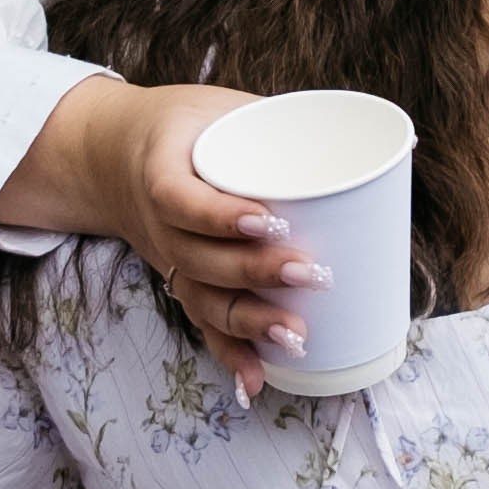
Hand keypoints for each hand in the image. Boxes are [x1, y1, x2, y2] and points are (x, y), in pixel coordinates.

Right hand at [0, 75, 324, 398]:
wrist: (113, 156)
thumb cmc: (183, 126)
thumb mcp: (217, 105)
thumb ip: (276, 119)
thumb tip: (374, 139)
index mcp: (160, 170)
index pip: (181, 199)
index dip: (220, 216)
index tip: (268, 220)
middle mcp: (159, 224)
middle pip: (200, 259)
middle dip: (256, 273)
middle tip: (312, 273)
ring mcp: (170, 259)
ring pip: (203, 300)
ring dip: (249, 323)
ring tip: (296, 336)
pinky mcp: (184, 283)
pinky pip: (203, 324)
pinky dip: (229, 355)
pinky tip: (256, 382)